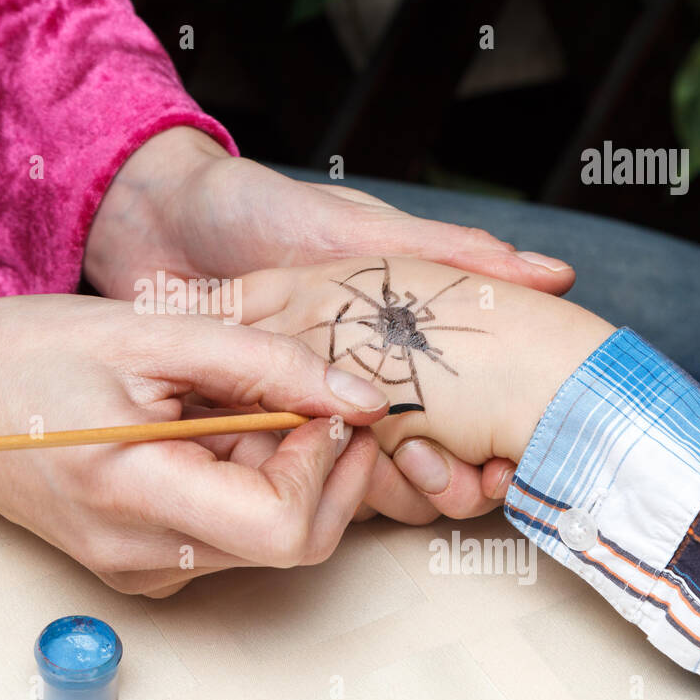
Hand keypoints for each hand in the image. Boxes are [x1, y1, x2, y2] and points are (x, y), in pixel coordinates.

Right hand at [0, 296, 393, 595]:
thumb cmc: (24, 356)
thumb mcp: (149, 333)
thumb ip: (263, 363)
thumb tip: (357, 396)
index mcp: (134, 498)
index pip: (284, 529)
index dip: (327, 465)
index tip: (324, 401)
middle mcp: (142, 555)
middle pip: (289, 541)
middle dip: (321, 465)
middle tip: (309, 392)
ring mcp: (140, 565)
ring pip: (264, 535)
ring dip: (281, 466)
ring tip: (243, 395)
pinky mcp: (139, 557)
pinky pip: (226, 528)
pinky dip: (245, 476)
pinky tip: (214, 422)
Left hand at [83, 126, 577, 520]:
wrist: (151, 221)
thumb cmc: (255, 208)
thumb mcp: (353, 228)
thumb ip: (438, 253)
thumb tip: (548, 274)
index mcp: (385, 339)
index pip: (458, 411)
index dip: (486, 445)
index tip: (506, 463)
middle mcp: (350, 381)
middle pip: (414, 459)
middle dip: (444, 479)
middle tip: (471, 480)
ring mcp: (297, 407)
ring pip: (358, 478)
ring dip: (395, 490)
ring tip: (419, 478)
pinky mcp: (243, 425)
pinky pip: (281, 476)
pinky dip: (307, 487)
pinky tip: (325, 487)